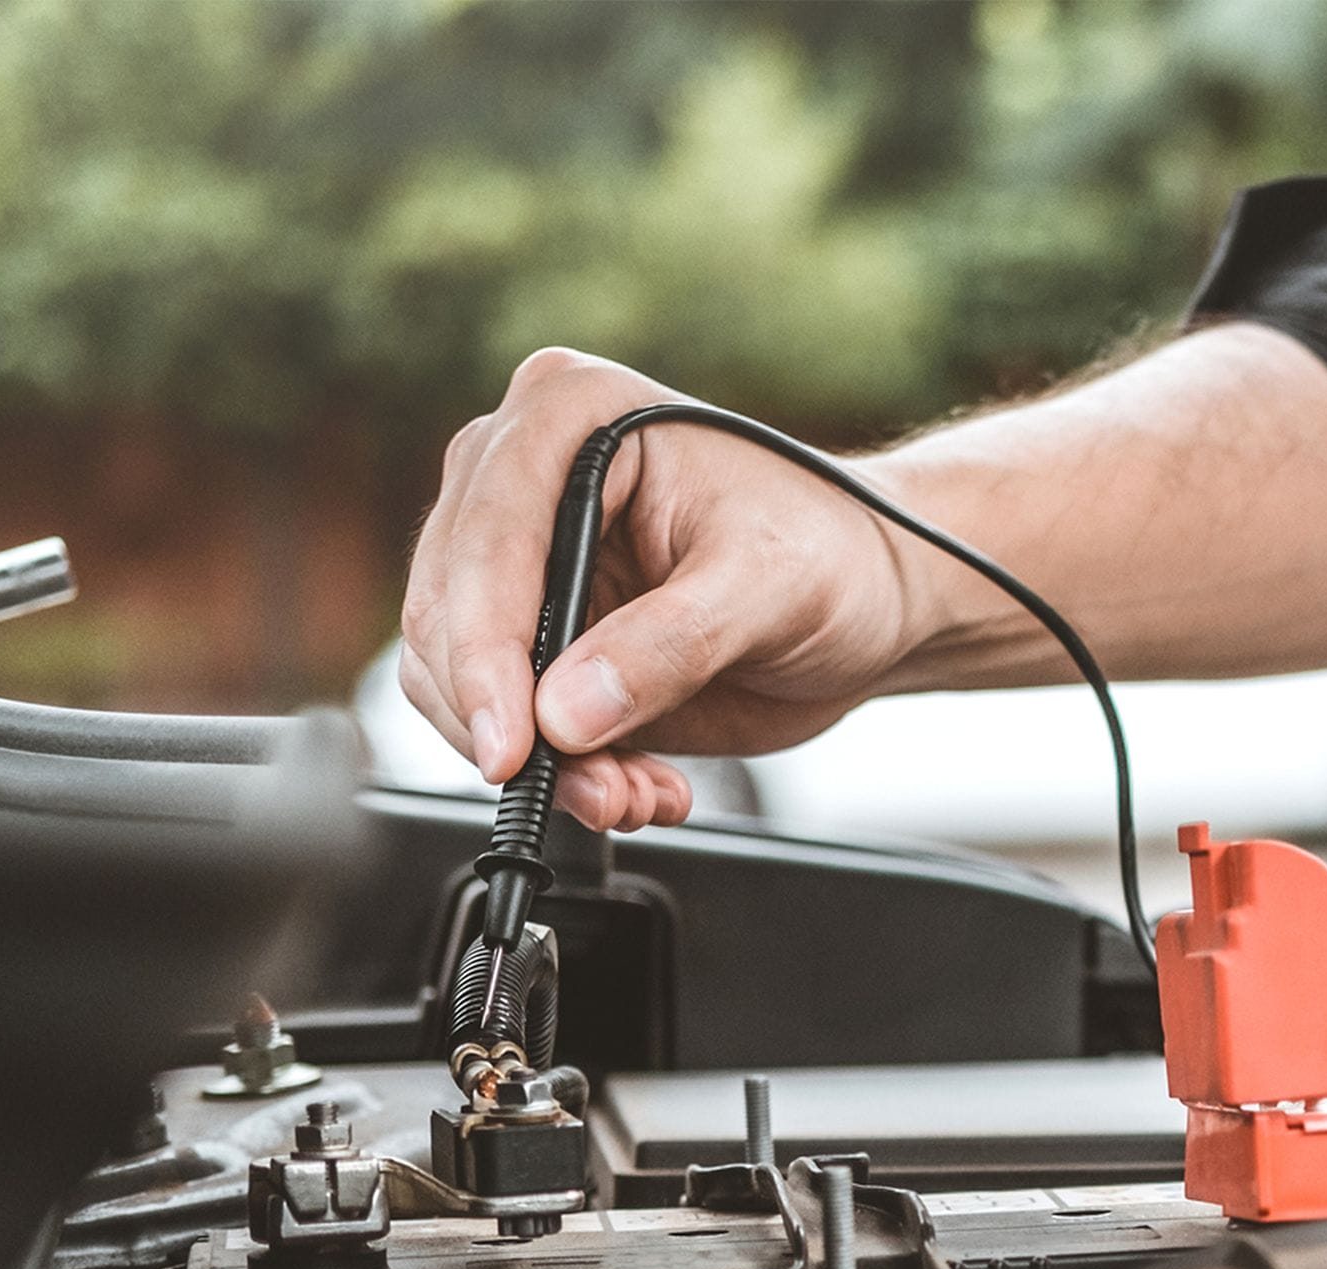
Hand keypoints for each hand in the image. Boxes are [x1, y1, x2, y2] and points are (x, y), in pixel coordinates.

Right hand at [400, 348, 953, 830]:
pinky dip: (563, 773)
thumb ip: (669, 647)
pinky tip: (636, 786)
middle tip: (593, 788)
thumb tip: (565, 714)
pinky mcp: (543, 634)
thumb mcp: (770, 587)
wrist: (877, 593)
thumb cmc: (840, 550)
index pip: (488, 540)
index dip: (485, 654)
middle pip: (449, 613)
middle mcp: (525, 475)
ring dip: (540, 762)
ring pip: (461, 680)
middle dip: (511, 722)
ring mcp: (526, 559)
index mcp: (573, 416)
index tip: (512, 746)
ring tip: (630, 793)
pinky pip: (507, 718)